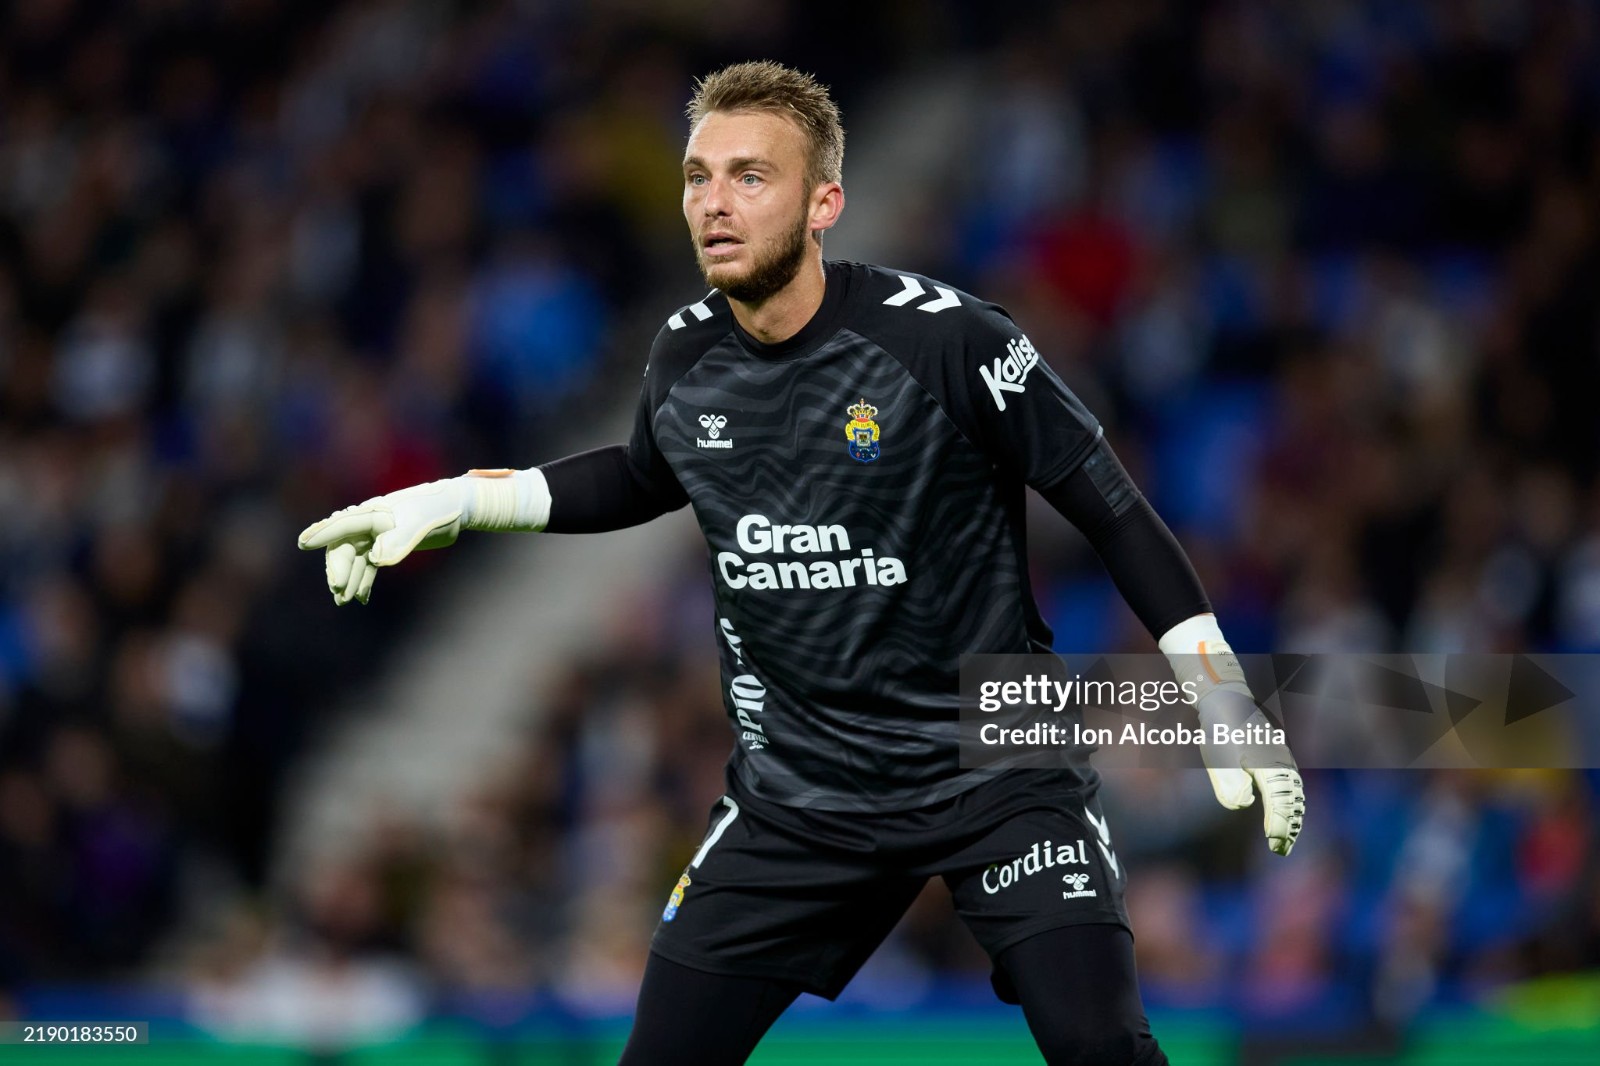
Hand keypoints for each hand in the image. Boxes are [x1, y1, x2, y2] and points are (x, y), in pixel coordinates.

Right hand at [297, 479, 470, 604]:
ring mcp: (378, 535)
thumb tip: (376, 560)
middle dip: (339, 568)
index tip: (303, 543)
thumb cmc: (438, 511)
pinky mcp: (387, 545)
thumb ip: (399, 541)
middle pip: (345, 547)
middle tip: (339, 590)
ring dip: (349, 579)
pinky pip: (368, 565)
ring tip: (344, 601)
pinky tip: (362, 598)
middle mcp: (371, 523)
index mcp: (374, 513)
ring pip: (355, 559)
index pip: (342, 525)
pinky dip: (364, 580)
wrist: (458, 508)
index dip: (322, 534)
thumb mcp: (421, 526)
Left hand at [1196, 683, 1305, 856]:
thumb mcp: (1218, 754)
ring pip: (1294, 793)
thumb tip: (1244, 802)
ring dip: (1291, 817)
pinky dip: (1288, 804)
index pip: (1279, 799)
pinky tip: (1282, 818)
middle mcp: (1282, 762)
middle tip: (1279, 849)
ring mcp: (1283, 760)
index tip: (1272, 842)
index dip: (1278, 822)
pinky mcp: (1278, 760)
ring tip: (1283, 841)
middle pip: (1293, 799)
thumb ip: (1229, 780)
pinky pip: (1290, 786)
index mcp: (1268, 762)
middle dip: (1288, 825)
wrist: (1226, 700)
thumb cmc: (1220, 729)